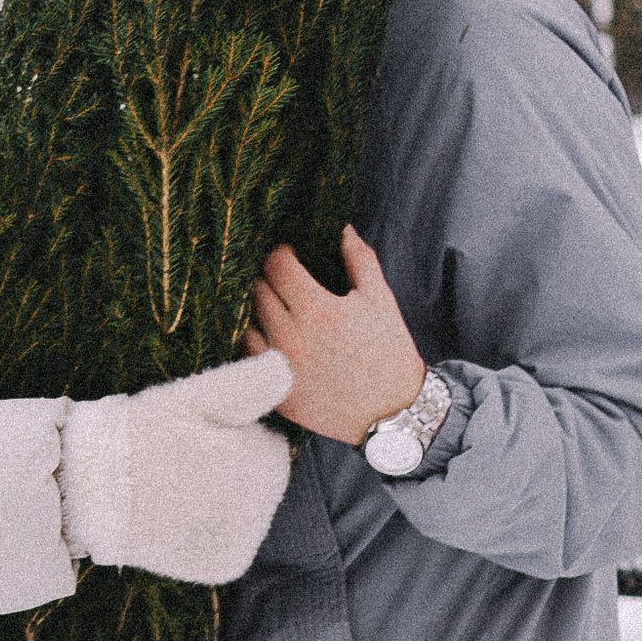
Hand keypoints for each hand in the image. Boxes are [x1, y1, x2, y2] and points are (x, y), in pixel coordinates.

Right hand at [59, 352, 292, 584]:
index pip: (266, 445)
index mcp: (269, 463)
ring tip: (173, 489)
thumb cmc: (144, 432)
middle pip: (258, 481)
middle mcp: (268, 508)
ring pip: (245, 513)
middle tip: (179, 462)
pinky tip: (178, 521)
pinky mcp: (227, 568)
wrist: (93, 490)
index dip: (230, 435)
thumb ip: (250, 382)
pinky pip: (229, 546)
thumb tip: (286, 366)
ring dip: (219, 502)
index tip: (192, 436)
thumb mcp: (197, 396)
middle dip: (229, 470)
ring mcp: (248, 542)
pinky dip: (210, 537)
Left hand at [247, 229, 426, 444]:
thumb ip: (359, 259)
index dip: (282, 253)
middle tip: (284, 280)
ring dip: (259, 310)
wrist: (393, 412)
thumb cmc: (389, 352)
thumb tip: (342, 228)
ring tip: (277, 308)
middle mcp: (293, 338)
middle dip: (269, 278)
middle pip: (258, 291)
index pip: (277, 266)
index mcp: (319, 310)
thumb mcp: (380, 299)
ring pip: (249, 323)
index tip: (290, 254)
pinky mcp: (278, 392)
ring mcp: (281, 368)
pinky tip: (274, 337)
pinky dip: (258, 342)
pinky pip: (251, 357)